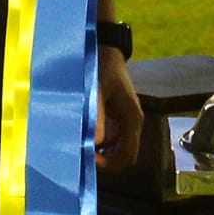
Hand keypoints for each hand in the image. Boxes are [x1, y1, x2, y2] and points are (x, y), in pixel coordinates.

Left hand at [94, 47, 142, 171]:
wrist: (105, 51)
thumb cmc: (102, 68)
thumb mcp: (98, 90)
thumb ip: (97, 116)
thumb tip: (95, 143)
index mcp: (132, 119)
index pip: (127, 156)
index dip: (108, 164)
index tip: (89, 157)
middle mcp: (132, 124)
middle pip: (122, 157)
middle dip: (103, 160)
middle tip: (82, 152)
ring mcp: (125, 122)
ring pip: (115, 150)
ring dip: (99, 152)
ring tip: (81, 142)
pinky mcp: (116, 118)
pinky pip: (109, 140)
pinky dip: (97, 142)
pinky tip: (83, 134)